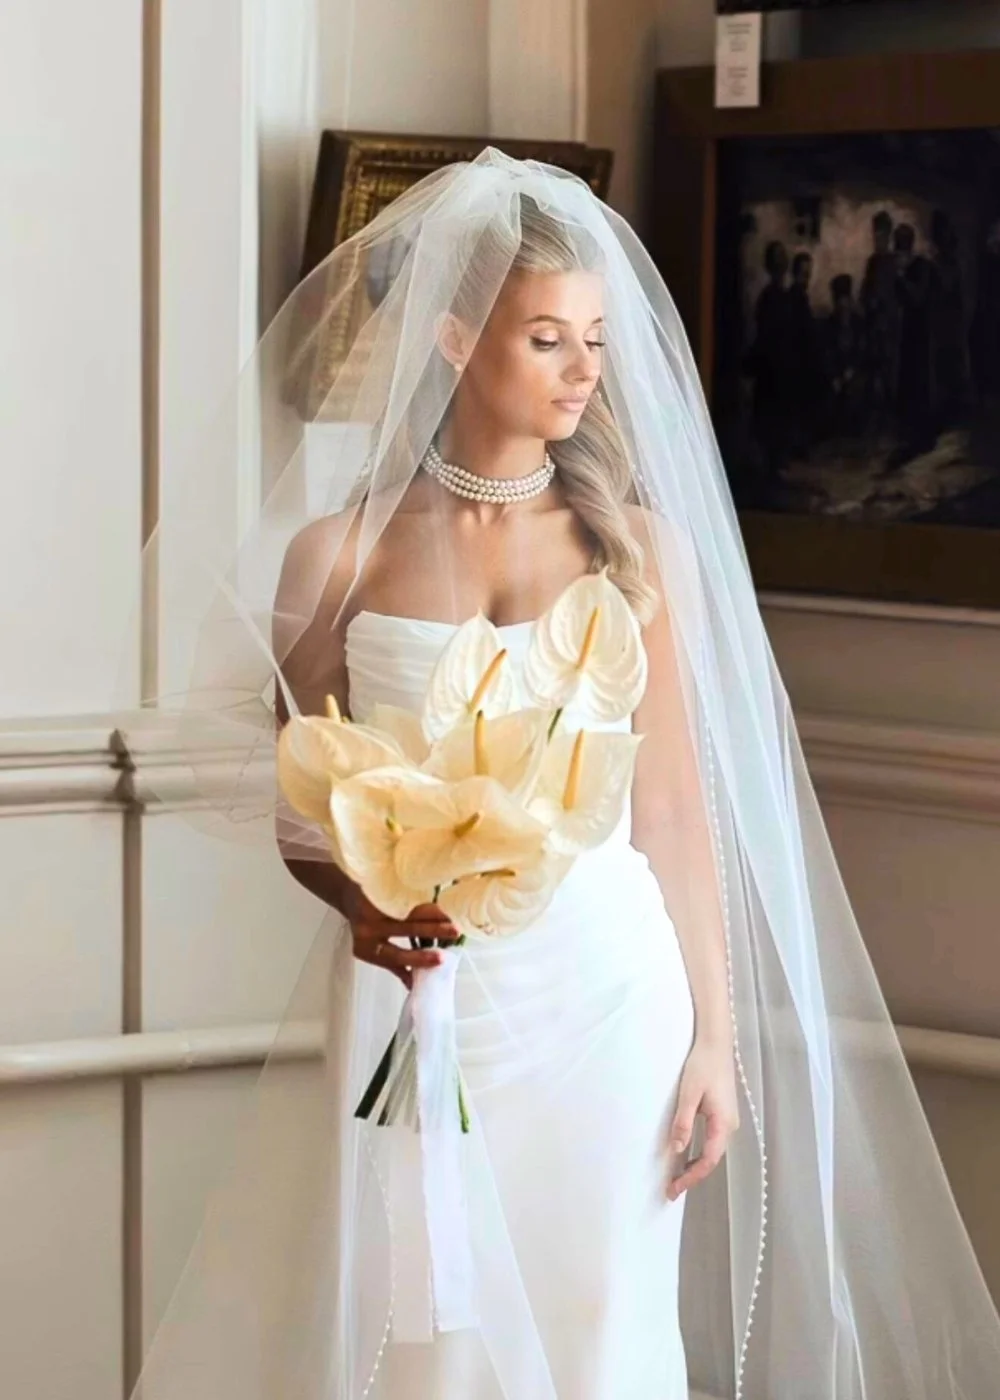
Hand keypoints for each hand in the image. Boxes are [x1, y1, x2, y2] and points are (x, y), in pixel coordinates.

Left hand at [346, 887, 459, 989]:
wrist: (346, 896)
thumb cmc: (367, 928)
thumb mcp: (376, 950)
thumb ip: (396, 966)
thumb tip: (415, 985)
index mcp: (368, 949)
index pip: (395, 956)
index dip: (419, 959)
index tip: (441, 960)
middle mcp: (367, 929)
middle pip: (405, 930)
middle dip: (433, 931)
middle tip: (455, 932)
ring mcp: (372, 907)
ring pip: (408, 911)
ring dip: (432, 912)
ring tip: (451, 914)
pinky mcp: (376, 890)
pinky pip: (403, 895)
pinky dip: (422, 899)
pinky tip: (438, 899)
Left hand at [665, 1035, 739, 1201]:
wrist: (716, 1043)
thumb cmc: (702, 1065)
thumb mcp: (689, 1094)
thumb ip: (684, 1122)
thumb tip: (678, 1149)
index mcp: (723, 1124)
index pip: (708, 1160)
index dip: (692, 1177)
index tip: (674, 1188)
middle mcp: (729, 1126)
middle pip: (711, 1159)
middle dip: (692, 1176)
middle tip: (671, 1189)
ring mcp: (728, 1120)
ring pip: (712, 1151)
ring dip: (695, 1165)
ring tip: (676, 1177)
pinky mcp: (723, 1114)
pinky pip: (711, 1140)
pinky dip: (699, 1152)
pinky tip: (687, 1155)